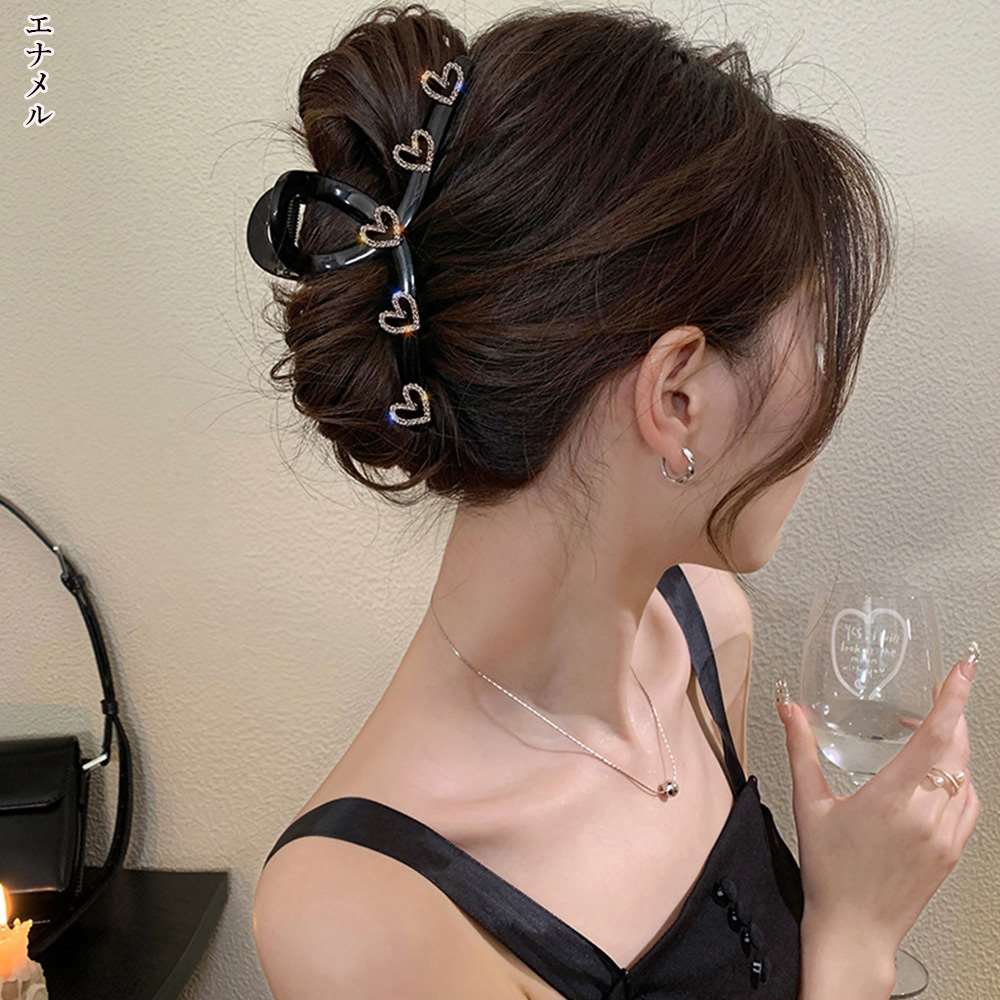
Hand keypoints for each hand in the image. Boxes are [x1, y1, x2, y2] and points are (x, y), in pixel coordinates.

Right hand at [776, 649, 980, 957]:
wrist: (855, 929)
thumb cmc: (829, 871)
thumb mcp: (808, 803)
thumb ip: (801, 749)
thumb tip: (790, 710)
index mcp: (892, 798)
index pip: (936, 736)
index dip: (953, 698)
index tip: (962, 671)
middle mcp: (927, 815)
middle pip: (956, 750)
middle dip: (952, 716)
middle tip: (943, 691)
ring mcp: (945, 836)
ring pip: (966, 776)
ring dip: (955, 748)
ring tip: (934, 733)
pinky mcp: (953, 852)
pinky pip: (968, 804)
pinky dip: (959, 779)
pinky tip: (940, 776)